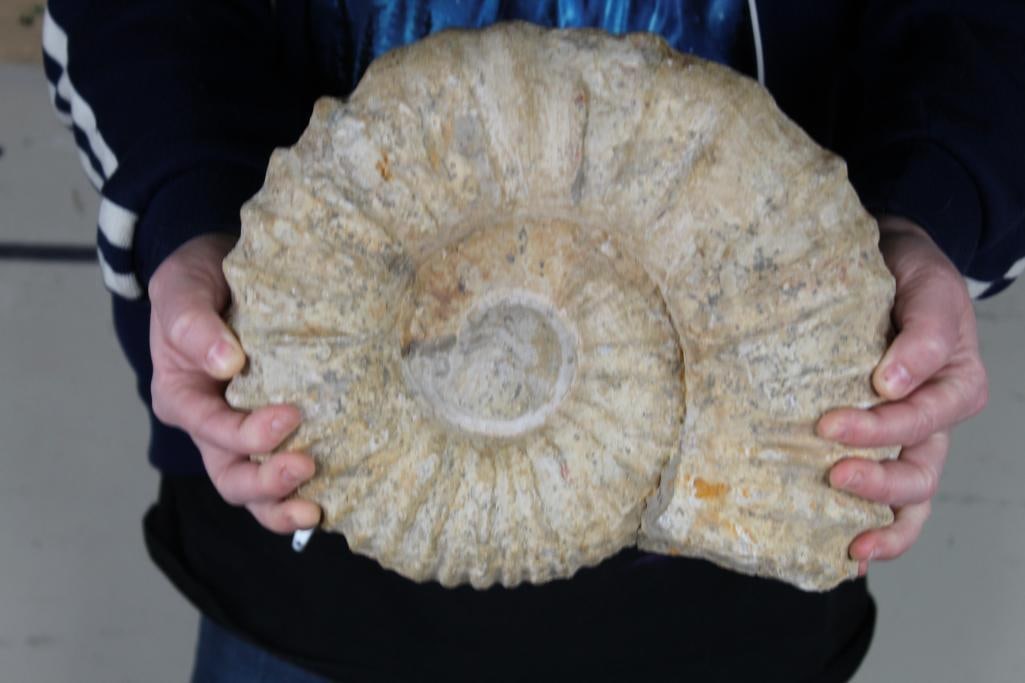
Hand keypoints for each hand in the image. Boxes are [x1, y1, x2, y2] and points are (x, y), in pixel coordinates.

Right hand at [148, 233, 320, 532]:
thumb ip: (195, 325)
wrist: (223, 273)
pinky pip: (286, 470)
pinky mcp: (277, 430)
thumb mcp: (183, 290)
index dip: (248, 433)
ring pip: (255, 489)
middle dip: (266, 482)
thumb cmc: (198, 282)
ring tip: (316, 509)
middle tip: (306, 465)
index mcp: (183, 397)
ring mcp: (244, 432)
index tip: (290, 415)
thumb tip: (226, 364)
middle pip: (230, 476)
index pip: (211, 429)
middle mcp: (211, 425)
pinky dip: (305, 490)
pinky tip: (336, 495)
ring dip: (283, 504)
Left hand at [817, 215, 988, 574]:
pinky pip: (884, 493)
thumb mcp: (927, 287)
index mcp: (955, 384)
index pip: (921, 419)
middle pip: (919, 472)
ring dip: (880, 521)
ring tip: (852, 547)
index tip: (829, 424)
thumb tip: (892, 382)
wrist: (888, 264)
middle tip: (833, 474)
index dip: (878, 429)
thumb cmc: (909, 274)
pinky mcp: (878, 444)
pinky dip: (870, 525)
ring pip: (910, 498)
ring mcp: (908, 438)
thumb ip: (922, 332)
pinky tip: (842, 551)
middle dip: (879, 483)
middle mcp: (935, 419)